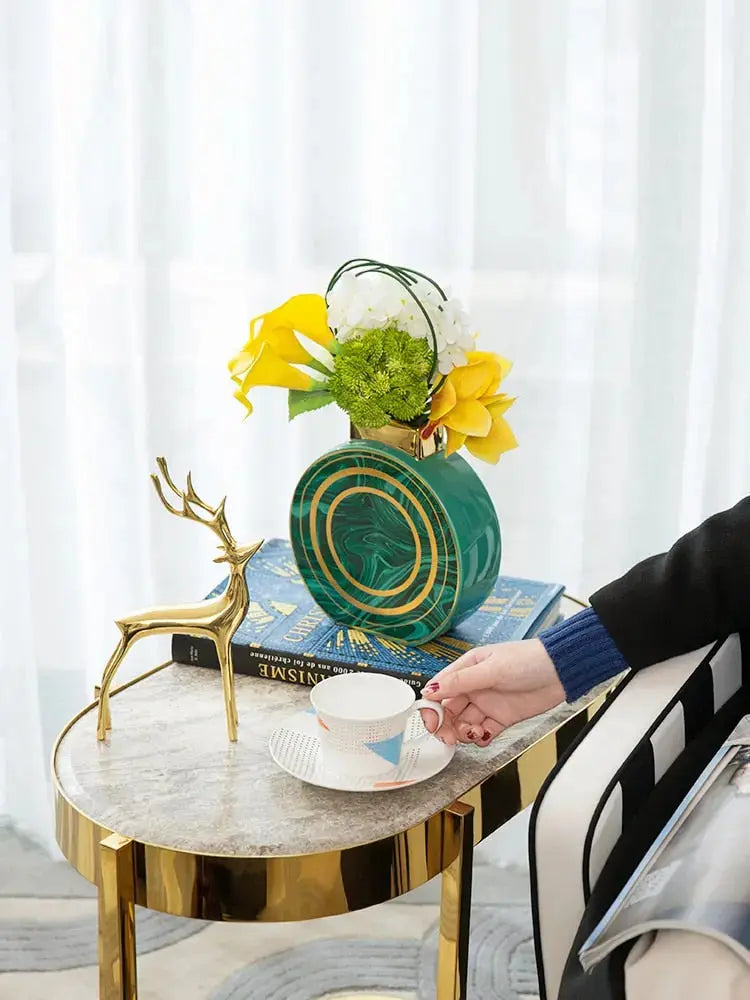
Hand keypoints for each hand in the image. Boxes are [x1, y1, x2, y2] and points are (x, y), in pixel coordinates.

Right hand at [421, 638, 564, 746]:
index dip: (432, 708)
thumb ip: (461, 681)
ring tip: (475, 732)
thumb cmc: (527, 659)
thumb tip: (431, 689)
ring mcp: (487, 703)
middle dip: (446, 726)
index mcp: (467, 669)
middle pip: (449, 710)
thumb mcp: (491, 668)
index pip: (440, 690)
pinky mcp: (502, 717)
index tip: (433, 723)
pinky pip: (484, 732)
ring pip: (464, 723)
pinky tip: (484, 735)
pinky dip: (481, 737)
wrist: (560, 671)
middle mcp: (474, 687)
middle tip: (450, 738)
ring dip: (464, 732)